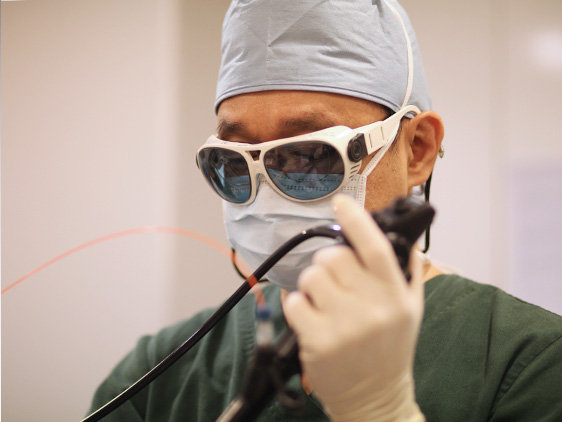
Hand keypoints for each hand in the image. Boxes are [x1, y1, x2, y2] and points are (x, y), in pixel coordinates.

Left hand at [283, 194, 424, 421]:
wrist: (375, 399)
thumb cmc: (390, 350)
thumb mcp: (411, 310)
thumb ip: (406, 271)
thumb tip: (401, 235)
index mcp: (396, 295)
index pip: (376, 247)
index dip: (356, 220)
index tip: (341, 203)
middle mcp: (373, 308)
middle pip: (334, 256)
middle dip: (328, 262)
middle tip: (333, 279)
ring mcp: (344, 325)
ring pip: (311, 276)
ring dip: (311, 284)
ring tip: (323, 302)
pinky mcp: (318, 341)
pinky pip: (293, 302)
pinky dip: (297, 306)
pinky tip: (311, 319)